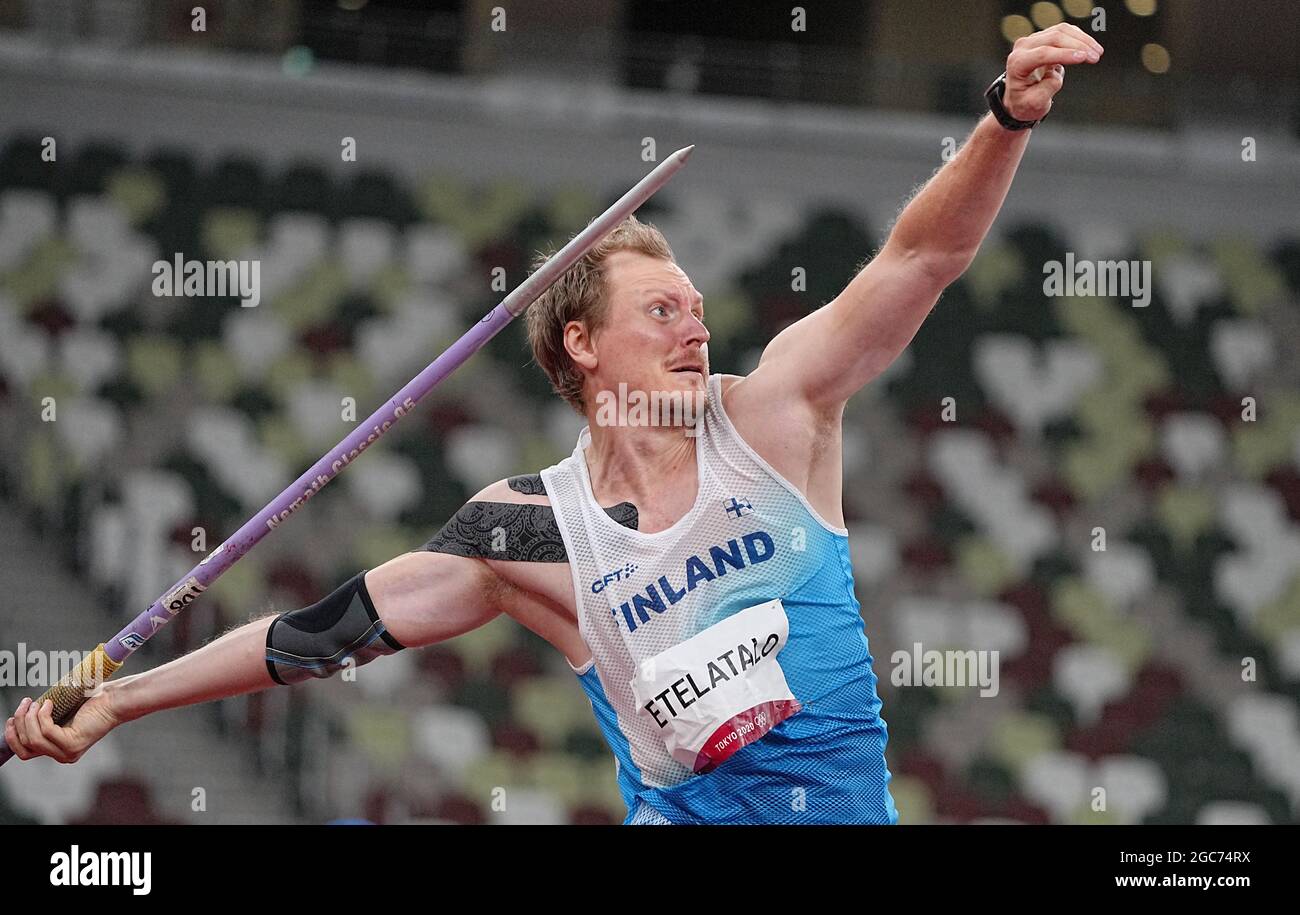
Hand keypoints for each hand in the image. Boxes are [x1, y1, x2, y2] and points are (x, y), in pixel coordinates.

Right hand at [4, 685, 120, 763]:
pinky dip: (43, 716)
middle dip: (19, 724)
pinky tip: (49, 703)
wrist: (114, 700)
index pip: (24, 752)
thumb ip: (43, 720)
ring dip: (29, 718)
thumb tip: (20, 715)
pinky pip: (47, 731)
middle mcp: (62, 755)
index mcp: (57, 750)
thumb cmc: (90, 702)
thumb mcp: (60, 713)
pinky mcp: (73, 744)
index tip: (11, 718)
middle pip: (25, 745)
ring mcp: (67, 752)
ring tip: (36, 702)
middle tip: (25, 703)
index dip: (12, 736)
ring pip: (34, 739)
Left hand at [1004, 23, 1103, 121]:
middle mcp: (1023, 47)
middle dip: (1078, 46)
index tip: (1084, 58)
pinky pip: (1064, 32)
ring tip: (1097, 52)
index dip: (1065, 54)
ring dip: (1082, 40)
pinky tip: (1090, 47)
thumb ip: (1045, 90)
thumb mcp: (1034, 104)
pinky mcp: (1043, 37)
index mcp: (1017, 63)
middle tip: (1095, 57)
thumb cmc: (1024, 102)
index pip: (1042, 54)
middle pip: (1054, 38)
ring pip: (1061, 31)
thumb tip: (1055, 74)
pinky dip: (1079, 38)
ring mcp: (1033, 40)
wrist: (1018, 97)